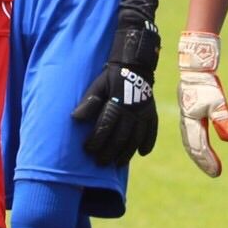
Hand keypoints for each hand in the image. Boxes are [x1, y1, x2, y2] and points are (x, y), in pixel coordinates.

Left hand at [72, 14, 161, 165]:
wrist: (134, 65)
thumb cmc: (111, 77)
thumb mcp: (97, 85)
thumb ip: (89, 102)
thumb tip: (75, 118)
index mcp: (117, 103)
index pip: (105, 128)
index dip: (96, 141)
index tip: (87, 150)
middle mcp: (132, 111)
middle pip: (120, 137)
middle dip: (109, 152)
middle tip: (100, 162)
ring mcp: (144, 113)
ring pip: (136, 138)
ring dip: (126, 153)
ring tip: (117, 163)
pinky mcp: (152, 113)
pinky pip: (152, 131)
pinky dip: (148, 143)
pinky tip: (142, 153)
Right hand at [177, 31, 227, 176]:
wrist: (194, 68)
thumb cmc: (206, 84)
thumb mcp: (218, 101)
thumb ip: (223, 119)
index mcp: (191, 121)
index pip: (199, 146)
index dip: (208, 161)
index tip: (217, 172)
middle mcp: (186, 122)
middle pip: (192, 148)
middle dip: (203, 161)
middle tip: (215, 172)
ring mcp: (186, 119)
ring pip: (190, 142)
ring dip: (200, 155)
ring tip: (210, 165)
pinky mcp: (189, 114)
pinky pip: (191, 135)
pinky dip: (197, 145)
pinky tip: (204, 149)